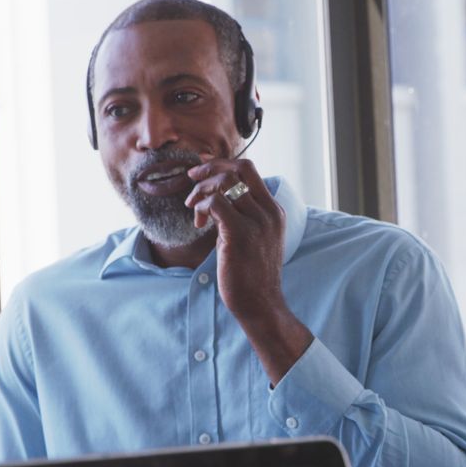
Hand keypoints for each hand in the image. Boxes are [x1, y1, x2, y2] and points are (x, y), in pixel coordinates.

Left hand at [185, 158, 284, 322]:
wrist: (260, 303)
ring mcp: (257, 222)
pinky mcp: (240, 234)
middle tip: (192, 179)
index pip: (249, 170)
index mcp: (273, 210)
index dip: (221, 163)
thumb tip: (217, 198)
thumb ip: (243, 215)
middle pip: (238, 168)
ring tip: (194, 207)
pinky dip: (201, 206)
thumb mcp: (255, 238)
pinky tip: (199, 222)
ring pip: (225, 183)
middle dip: (210, 168)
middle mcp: (268, 212)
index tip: (202, 167)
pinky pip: (215, 203)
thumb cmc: (251, 275)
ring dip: (202, 189)